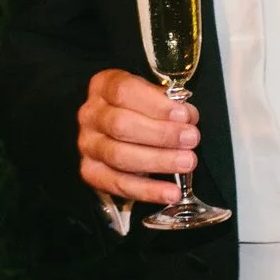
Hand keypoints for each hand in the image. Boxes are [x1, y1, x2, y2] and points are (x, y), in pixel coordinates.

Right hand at [75, 68, 194, 206]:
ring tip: (187, 162)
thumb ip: (169, 103)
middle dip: (161, 134)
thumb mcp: (153, 94)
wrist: (117, 129)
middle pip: (121, 125)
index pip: (124, 91)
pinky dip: (148, 191)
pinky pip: (118, 184)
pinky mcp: (91, 172)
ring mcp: (87, 145)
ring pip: (119, 155)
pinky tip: (171, 193)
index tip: (184, 115)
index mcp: (103, 86)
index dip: (156, 104)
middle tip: (192, 139)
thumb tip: (187, 118)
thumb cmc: (141, 108)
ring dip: (158, 161)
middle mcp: (90, 115)